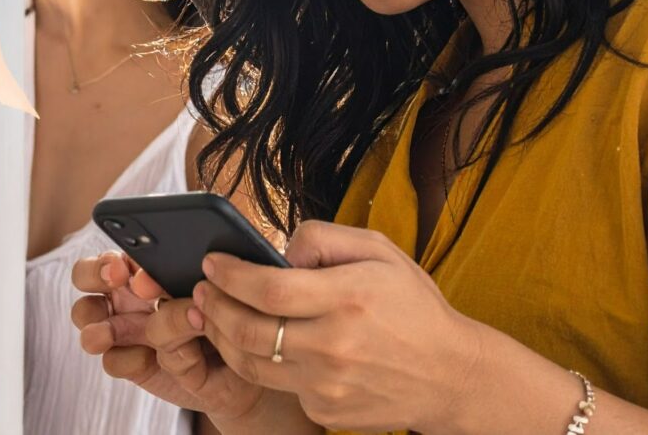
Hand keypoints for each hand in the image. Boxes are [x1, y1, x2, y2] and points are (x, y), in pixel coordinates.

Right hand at [70, 252, 307, 432]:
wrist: (250, 355)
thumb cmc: (236, 303)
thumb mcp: (229, 276)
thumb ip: (219, 255)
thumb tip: (218, 242)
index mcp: (148, 266)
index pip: (112, 252)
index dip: (109, 257)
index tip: (125, 265)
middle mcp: (131, 295)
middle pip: (86, 280)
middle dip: (95, 275)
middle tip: (118, 280)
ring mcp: (129, 331)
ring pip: (92, 325)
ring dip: (100, 327)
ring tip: (112, 333)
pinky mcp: (136, 364)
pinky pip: (115, 362)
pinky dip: (128, 358)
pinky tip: (148, 357)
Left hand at [189, 220, 484, 433]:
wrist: (449, 374)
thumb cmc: (411, 304)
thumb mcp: (379, 250)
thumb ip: (324, 238)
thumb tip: (277, 249)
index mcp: (347, 297)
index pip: (267, 287)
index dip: (229, 274)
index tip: (210, 263)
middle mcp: (334, 344)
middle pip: (247, 329)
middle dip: (211, 305)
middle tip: (199, 289)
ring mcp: (327, 383)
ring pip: (250, 362)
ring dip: (220, 335)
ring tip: (212, 313)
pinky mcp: (324, 409)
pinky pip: (278, 383)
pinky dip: (261, 361)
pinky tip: (258, 342)